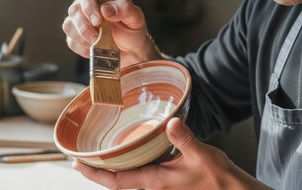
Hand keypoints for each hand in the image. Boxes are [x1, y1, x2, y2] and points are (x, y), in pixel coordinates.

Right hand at [63, 0, 162, 67]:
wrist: (130, 49)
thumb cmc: (131, 29)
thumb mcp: (135, 17)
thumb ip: (124, 9)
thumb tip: (106, 9)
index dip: (88, 4)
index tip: (98, 20)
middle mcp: (86, 6)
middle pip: (74, 9)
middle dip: (84, 25)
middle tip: (97, 36)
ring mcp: (78, 22)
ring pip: (69, 25)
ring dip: (82, 37)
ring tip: (97, 43)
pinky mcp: (75, 37)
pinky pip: (71, 42)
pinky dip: (82, 48)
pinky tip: (94, 49)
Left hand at [72, 117, 272, 189]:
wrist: (229, 189)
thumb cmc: (216, 176)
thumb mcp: (201, 155)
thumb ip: (184, 139)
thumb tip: (170, 122)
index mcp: (155, 181)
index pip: (117, 181)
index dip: (95, 173)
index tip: (78, 164)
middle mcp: (152, 184)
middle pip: (115, 181)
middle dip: (95, 172)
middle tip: (77, 161)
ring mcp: (156, 182)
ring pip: (125, 178)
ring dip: (108, 170)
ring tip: (94, 157)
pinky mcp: (162, 177)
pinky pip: (136, 173)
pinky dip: (124, 165)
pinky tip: (122, 154)